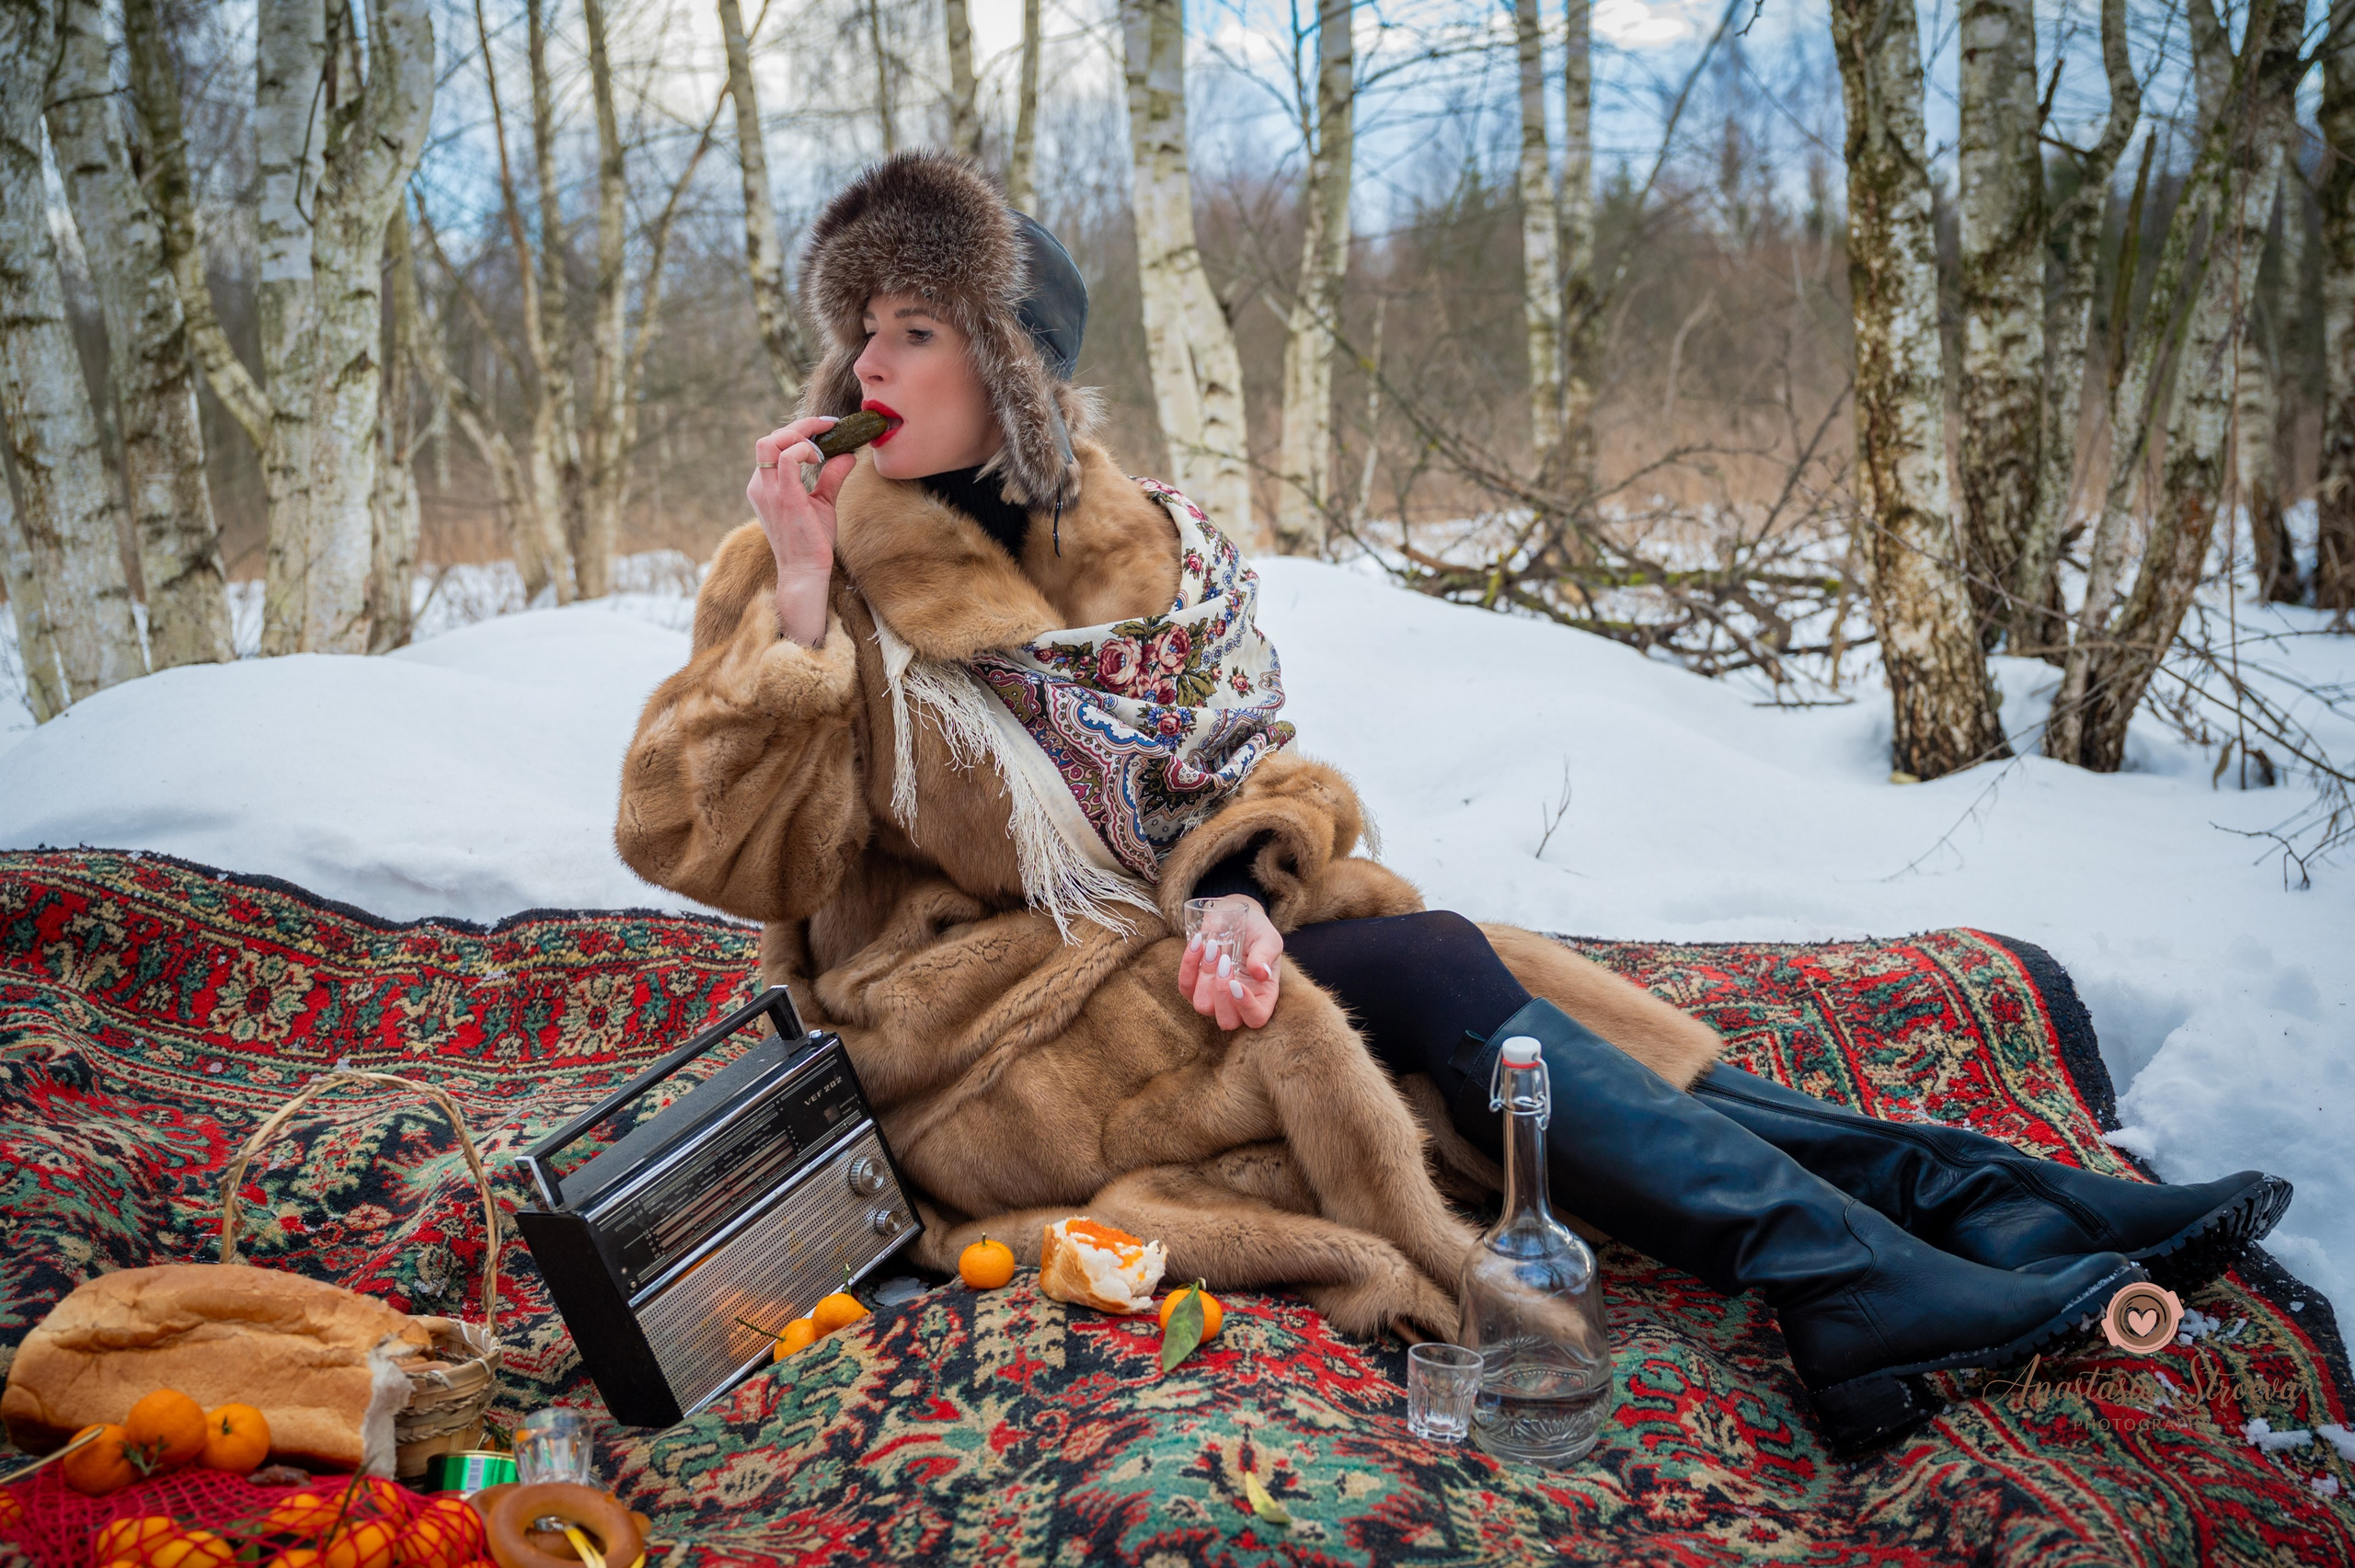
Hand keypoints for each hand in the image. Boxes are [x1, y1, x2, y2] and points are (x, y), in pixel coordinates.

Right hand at [749, 416, 854, 643]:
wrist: (806, 571)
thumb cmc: (811, 541)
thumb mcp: (822, 502)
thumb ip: (831, 476)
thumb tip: (847, 455)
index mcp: (764, 485)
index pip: (772, 445)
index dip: (798, 432)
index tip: (825, 429)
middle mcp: (761, 486)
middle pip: (768, 438)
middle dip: (799, 427)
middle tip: (827, 429)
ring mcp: (769, 491)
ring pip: (771, 442)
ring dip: (800, 436)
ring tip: (821, 448)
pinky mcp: (784, 498)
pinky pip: (787, 459)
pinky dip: (805, 450)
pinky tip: (820, 458)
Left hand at [1177, 895, 1281, 1029]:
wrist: (1233, 915)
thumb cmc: (1256, 931)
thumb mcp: (1268, 938)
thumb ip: (1266, 955)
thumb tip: (1261, 974)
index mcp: (1262, 996)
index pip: (1256, 1018)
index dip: (1246, 1008)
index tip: (1237, 983)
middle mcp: (1237, 1003)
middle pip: (1226, 1021)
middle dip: (1221, 993)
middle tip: (1225, 961)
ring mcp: (1214, 997)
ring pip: (1202, 1005)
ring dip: (1205, 975)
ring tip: (1213, 946)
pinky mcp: (1194, 986)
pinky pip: (1185, 986)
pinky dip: (1188, 964)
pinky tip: (1198, 943)